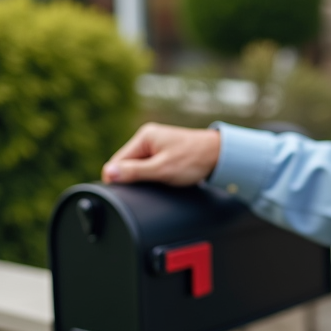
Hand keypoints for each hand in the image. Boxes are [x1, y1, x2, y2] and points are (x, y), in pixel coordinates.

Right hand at [101, 123, 221, 185]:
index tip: (127, 192)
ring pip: (139, 166)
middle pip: (127, 164)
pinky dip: (153, 175)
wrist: (221, 155)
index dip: (118, 178)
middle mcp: (149, 138)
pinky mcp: (165, 152)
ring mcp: (157, 144)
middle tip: (148, 187)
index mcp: (144, 137)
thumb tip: (109, 172)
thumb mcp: (162, 169)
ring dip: (144, 177)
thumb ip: (135, 172)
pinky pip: (150, 166)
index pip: (117, 161)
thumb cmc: (194, 160)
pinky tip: (162, 181)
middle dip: (133, 178)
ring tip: (158, 183)